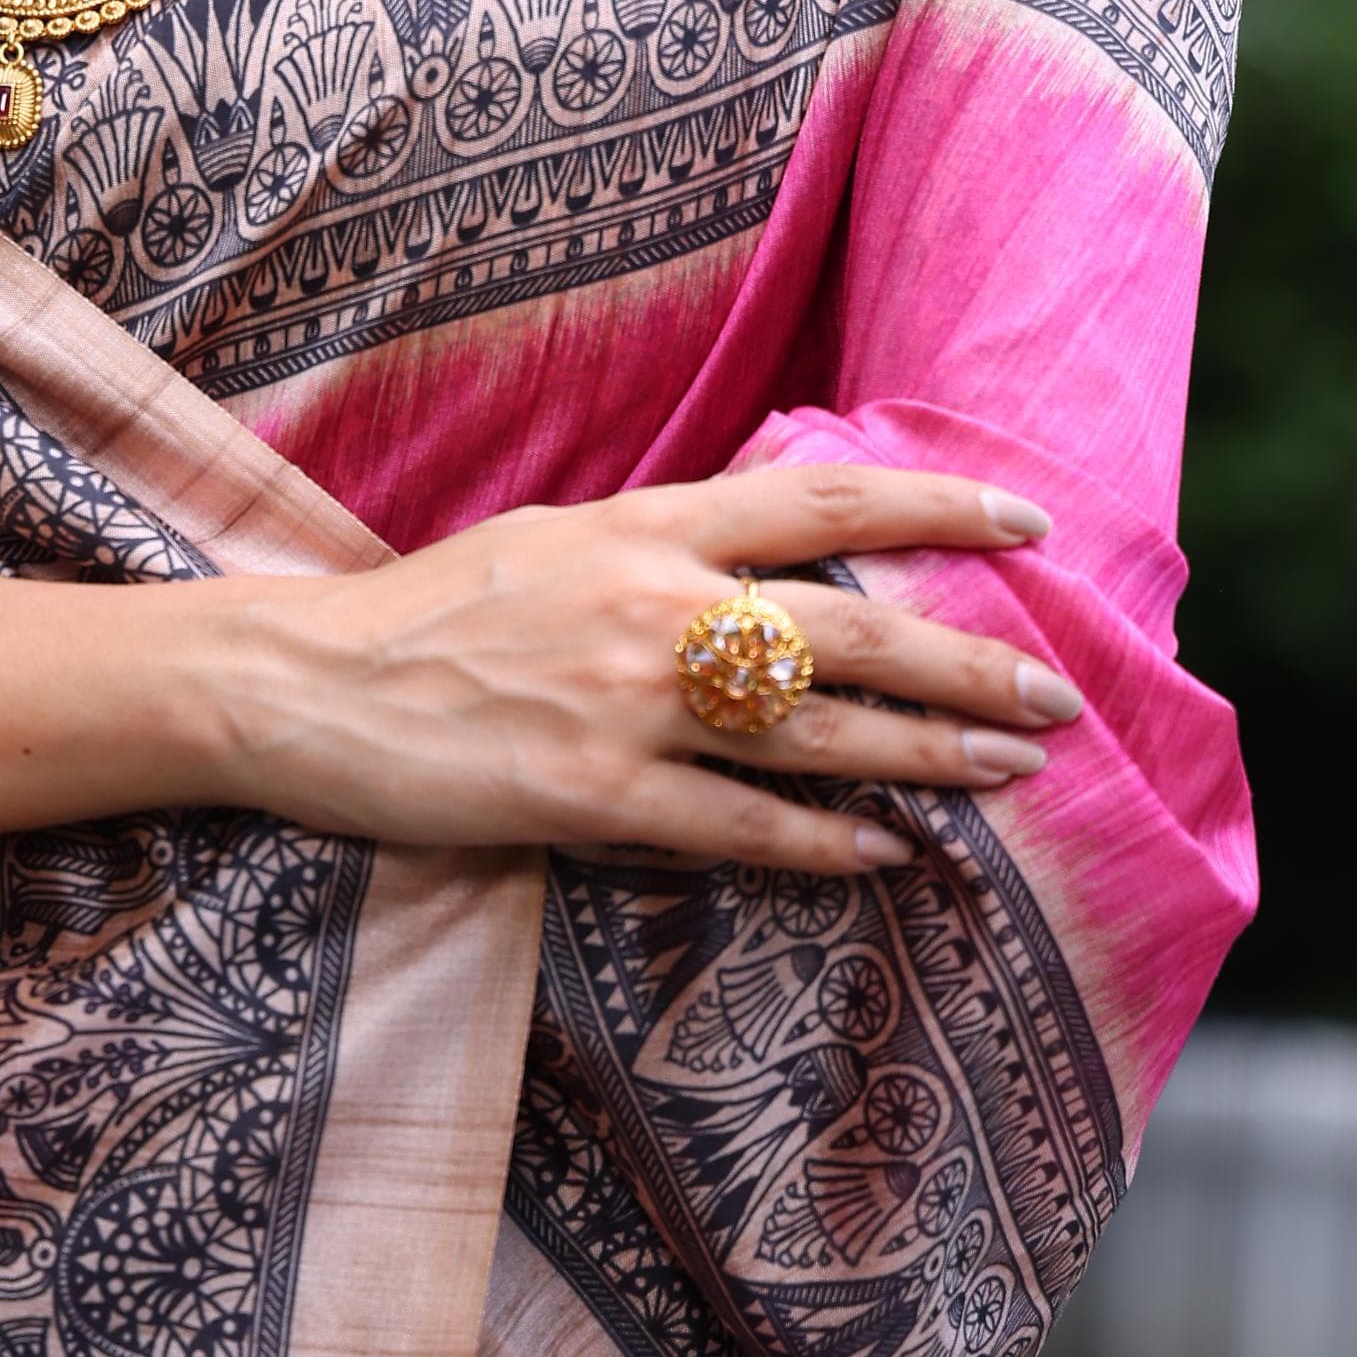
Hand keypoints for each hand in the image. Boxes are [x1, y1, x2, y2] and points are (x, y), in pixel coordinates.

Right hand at [207, 465, 1076, 877]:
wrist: (300, 680)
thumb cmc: (423, 612)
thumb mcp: (552, 541)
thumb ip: (658, 542)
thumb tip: (763, 544)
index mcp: (641, 525)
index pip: (822, 500)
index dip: (936, 505)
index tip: (1029, 521)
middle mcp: (649, 604)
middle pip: (848, 624)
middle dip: (968, 661)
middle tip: (1057, 694)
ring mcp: (625, 703)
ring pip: (815, 731)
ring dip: (930, 756)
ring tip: (1013, 773)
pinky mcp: (590, 794)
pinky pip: (739, 827)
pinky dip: (825, 844)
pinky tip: (888, 856)